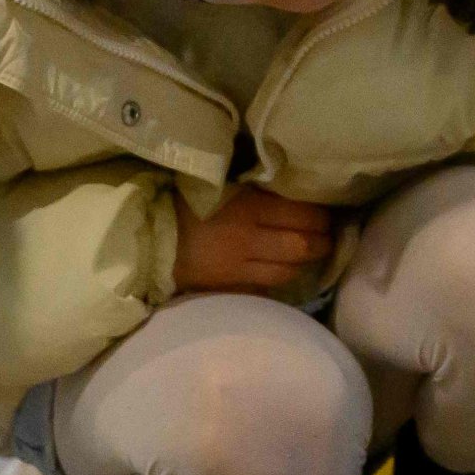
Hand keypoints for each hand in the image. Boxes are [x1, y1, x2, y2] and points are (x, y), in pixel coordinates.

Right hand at [172, 186, 336, 296]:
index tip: (327, 215)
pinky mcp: (228, 286)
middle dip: (321, 243)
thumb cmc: (184, 202)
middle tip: (327, 238)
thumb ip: (257, 192)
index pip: (302, 216)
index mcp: (249, 208)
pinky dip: (278, 280)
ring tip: (309, 255)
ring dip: (303, 264)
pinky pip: (264, 288)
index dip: (321, 218)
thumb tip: (292, 192)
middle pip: (301, 247)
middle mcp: (249, 240)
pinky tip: (284, 273)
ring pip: (287, 271)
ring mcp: (239, 267)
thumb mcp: (223, 186)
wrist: (147, 237)